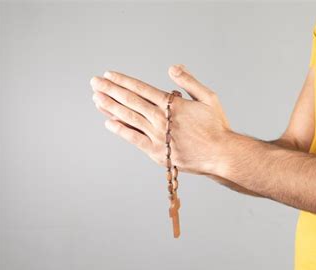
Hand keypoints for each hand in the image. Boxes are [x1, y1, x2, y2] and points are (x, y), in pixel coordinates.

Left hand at [90, 64, 231, 174]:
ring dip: (111, 107)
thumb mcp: (208, 98)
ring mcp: (157, 136)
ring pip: (129, 118)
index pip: (141, 88)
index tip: (109, 75)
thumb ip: (189, 81)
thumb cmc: (216, 126)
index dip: (123, 81)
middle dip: (110, 90)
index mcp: (172, 104)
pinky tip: (109, 122)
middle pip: (130, 101)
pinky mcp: (156, 152)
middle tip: (95, 82)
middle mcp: (161, 118)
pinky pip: (134, 139)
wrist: (220, 154)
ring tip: (96, 98)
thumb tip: (172, 67)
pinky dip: (120, 130)